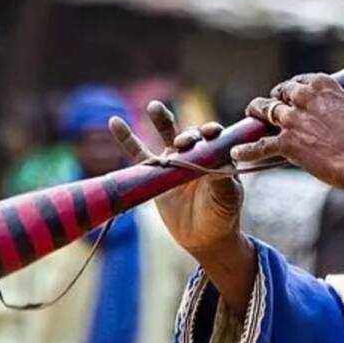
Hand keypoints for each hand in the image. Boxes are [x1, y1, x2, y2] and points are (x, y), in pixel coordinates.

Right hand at [107, 102, 242, 255]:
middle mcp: (196, 153)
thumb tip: (220, 164)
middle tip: (183, 142)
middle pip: (190, 134)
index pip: (215, 138)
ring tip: (154, 106)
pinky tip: (115, 121)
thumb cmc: (222, 214)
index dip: (211, 132)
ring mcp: (175, 160)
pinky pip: (138, 153)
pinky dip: (126, 138)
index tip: (210, 133)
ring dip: (160, 119)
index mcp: (217, 156)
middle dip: (187, 135)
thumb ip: (223, 180)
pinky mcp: (155, 172)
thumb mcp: (227, 198)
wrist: (203, 236)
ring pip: (166, 135)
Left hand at [235, 74, 343, 212]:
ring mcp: (292, 119)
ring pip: (265, 111)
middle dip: (272, 100)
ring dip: (255, 114)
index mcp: (322, 84)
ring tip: (248, 119)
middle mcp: (304, 97)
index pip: (297, 81)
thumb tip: (330, 112)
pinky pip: (260, 145)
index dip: (289, 89)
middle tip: (268, 107)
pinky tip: (237, 152)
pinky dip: (247, 150)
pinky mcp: (286, 142)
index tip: (286, 94)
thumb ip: (333, 106)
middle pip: (279, 93)